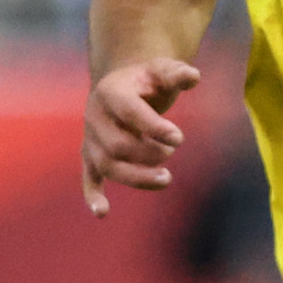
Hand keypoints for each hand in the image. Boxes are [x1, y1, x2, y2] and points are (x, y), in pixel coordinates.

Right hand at [81, 56, 200, 214]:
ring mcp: (91, 138)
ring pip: (107, 165)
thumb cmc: (148, 80)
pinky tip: (103, 212)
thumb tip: (194, 76)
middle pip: (118, 144)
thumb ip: (177, 73)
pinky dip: (93, 195)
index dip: (153, 126)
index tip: (179, 137)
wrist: (123, 86)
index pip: (129, 111)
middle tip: (173, 152)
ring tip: (166, 179)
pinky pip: (88, 177)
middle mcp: (94, 116)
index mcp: (111, 91)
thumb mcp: (163, 69)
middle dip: (149, 153)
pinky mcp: (91, 155)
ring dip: (136, 177)